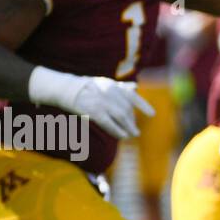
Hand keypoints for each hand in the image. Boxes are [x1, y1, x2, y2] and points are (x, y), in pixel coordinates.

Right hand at [28, 68, 154, 140]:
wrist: (66, 89)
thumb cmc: (86, 87)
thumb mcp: (104, 82)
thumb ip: (120, 87)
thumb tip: (135, 87)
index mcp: (113, 85)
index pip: (132, 96)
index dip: (143, 105)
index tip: (152, 114)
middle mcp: (109, 92)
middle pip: (127, 110)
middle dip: (132, 121)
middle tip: (136, 131)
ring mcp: (102, 102)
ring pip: (121, 118)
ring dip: (128, 128)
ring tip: (131, 135)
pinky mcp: (94, 112)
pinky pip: (109, 124)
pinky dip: (117, 131)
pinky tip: (122, 136)